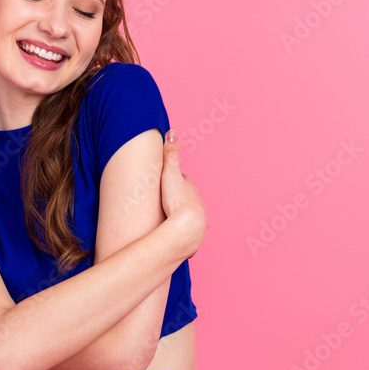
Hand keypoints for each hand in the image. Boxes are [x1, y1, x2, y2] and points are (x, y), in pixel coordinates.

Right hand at [160, 130, 207, 258]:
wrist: (187, 229)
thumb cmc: (177, 202)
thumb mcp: (170, 174)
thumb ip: (171, 154)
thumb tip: (172, 132)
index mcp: (191, 189)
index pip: (185, 180)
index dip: (177, 179)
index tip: (169, 179)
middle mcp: (199, 204)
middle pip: (190, 198)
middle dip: (182, 197)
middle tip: (170, 198)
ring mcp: (198, 220)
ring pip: (192, 216)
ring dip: (184, 216)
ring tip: (174, 218)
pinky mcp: (195, 237)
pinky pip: (190, 234)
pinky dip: (186, 233)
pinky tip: (180, 236)